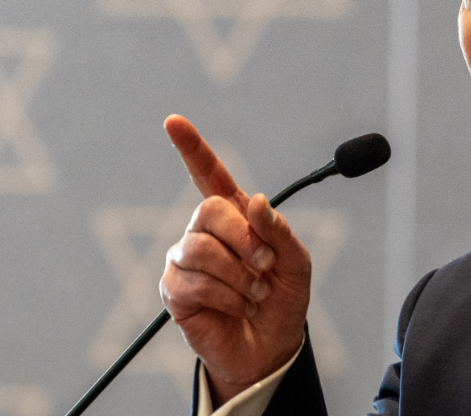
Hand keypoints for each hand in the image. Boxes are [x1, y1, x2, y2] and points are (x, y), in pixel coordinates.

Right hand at [159, 114, 310, 404]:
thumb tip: (256, 203)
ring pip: (200, 248)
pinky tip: (236, 307)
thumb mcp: (296, 263)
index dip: (192, 148)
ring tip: (255, 293)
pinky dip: (225, 297)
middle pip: (209, 211)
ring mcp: (186, 260)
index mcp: (236, 216)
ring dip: (238, 275)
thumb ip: (279, 231)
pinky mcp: (175, 290)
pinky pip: (193, 282)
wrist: (270, 349)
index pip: (210, 175)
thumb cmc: (283, 301)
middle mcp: (205, 232)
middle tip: (266, 266)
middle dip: (244, 239)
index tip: (173, 122)